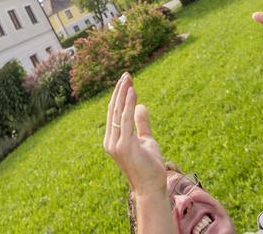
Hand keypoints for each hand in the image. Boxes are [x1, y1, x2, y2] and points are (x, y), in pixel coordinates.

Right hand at [103, 73, 166, 197]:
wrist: (152, 187)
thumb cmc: (150, 167)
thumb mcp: (146, 140)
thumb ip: (141, 124)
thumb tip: (141, 105)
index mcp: (113, 140)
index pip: (113, 113)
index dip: (119, 96)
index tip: (126, 81)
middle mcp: (110, 141)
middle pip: (113, 110)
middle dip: (120, 90)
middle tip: (126, 74)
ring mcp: (115, 144)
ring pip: (118, 112)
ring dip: (124, 93)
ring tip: (128, 78)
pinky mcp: (124, 145)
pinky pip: (125, 119)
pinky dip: (128, 104)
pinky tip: (133, 91)